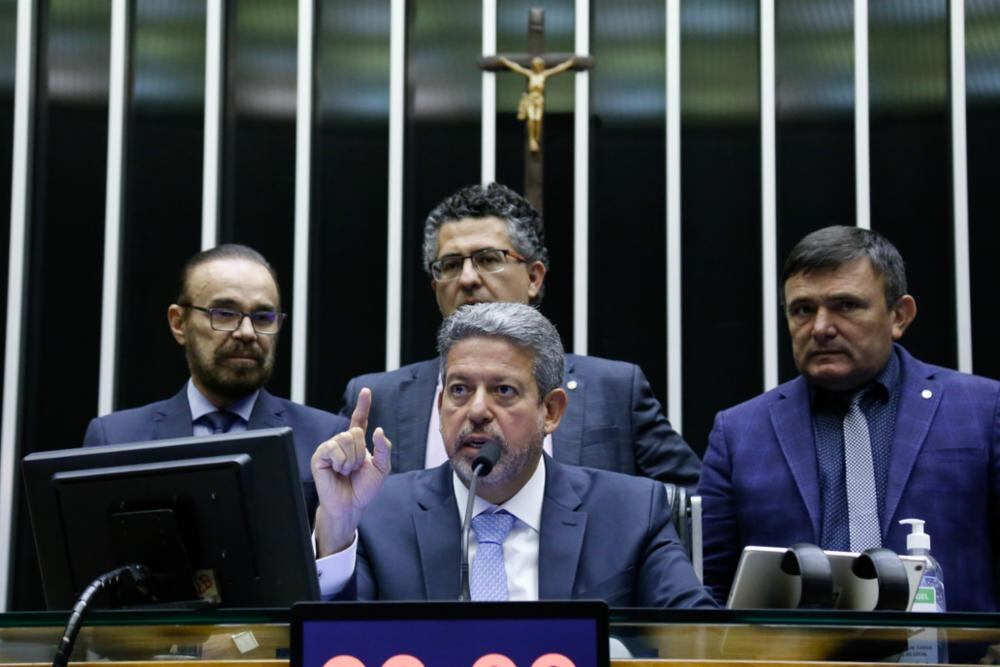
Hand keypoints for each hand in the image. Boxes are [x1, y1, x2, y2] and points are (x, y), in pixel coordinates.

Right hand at [312, 387, 391, 555]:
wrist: (350, 506)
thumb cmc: (363, 489)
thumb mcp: (381, 468)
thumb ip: (384, 449)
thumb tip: (379, 430)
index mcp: (356, 443)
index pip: (360, 419)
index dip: (363, 405)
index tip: (367, 392)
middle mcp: (342, 442)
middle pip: (355, 432)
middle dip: (360, 453)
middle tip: (354, 469)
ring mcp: (330, 447)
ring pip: (346, 439)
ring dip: (351, 460)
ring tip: (345, 471)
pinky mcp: (320, 456)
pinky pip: (334, 448)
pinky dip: (340, 462)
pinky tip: (337, 471)